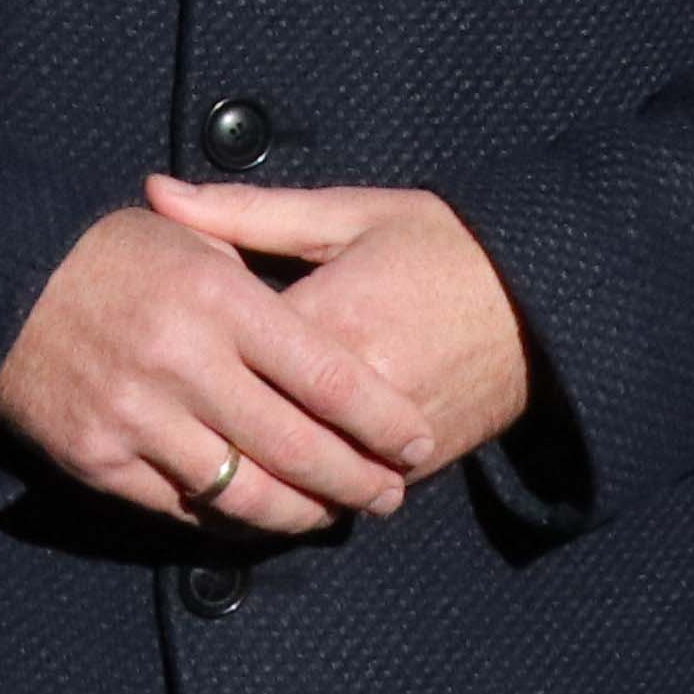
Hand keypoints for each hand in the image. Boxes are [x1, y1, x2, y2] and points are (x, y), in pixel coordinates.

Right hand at [0, 204, 436, 538]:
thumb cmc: (108, 253)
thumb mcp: (188, 236)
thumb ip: (260, 274)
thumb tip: (333, 314)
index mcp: (217, 297)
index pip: (325, 374)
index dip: (380, 419)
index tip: (416, 440)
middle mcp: (182, 361)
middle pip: (296, 446)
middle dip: (357, 480)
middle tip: (391, 496)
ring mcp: (138, 416)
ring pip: (244, 492)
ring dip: (302, 513)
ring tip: (336, 515)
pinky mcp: (99, 459)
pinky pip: (183, 507)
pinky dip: (231, 518)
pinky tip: (262, 516)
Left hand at [145, 174, 538, 468]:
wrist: (544, 301)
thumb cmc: (442, 243)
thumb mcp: (348, 214)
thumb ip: (247, 212)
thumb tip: (158, 192)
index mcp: (331, 319)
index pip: (229, 357)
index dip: (183, 354)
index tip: (150, 346)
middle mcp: (357, 392)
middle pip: (252, 434)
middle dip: (201, 431)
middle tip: (156, 416)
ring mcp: (386, 441)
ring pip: (292, 483)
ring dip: (245, 480)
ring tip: (199, 460)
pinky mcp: (411, 470)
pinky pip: (338, 501)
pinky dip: (299, 499)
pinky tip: (261, 484)